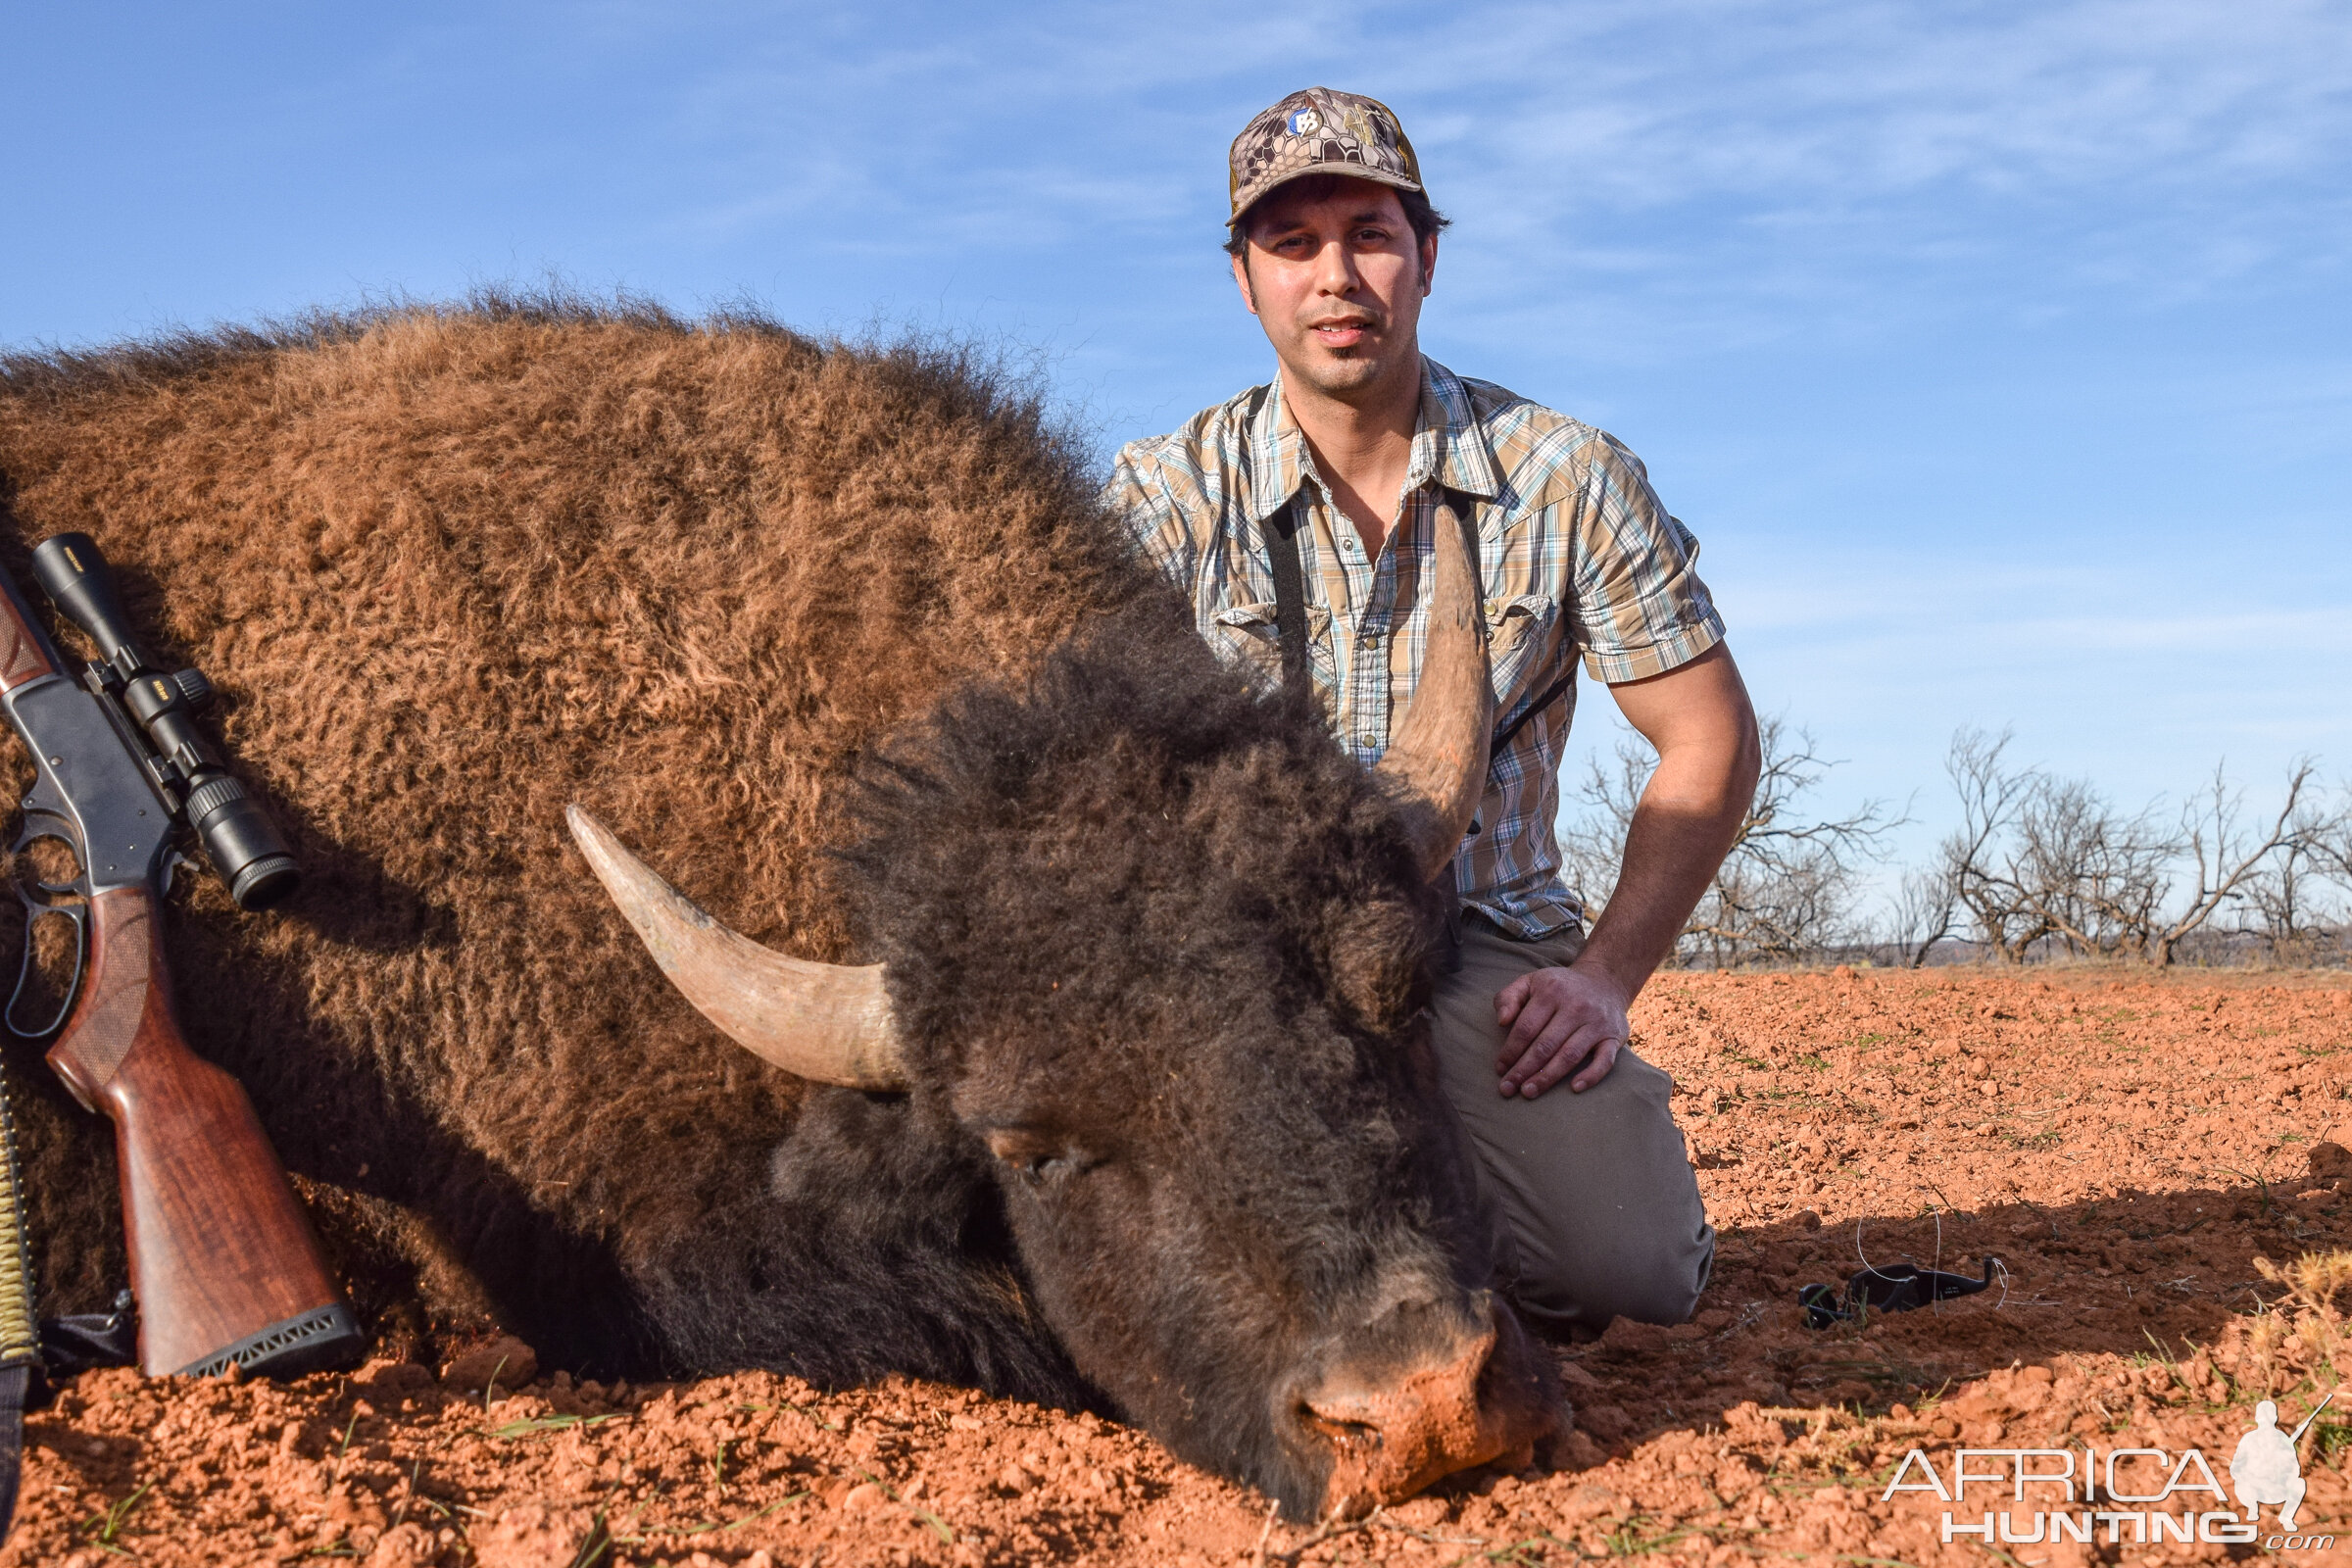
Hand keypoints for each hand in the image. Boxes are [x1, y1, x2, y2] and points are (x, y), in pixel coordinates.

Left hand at [1492, 963, 1630, 1097]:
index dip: (1510, 1051)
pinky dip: (1591, 1076)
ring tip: (1529, 1092)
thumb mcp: (1530, 982)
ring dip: (1548, 1077)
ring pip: (1569, 1055)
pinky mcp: (1614, 1037)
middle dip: (1524, 1069)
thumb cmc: (1559, 988)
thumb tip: (1501, 1021)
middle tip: (1508, 1088)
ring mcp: (1597, 1022)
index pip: (1526, 1027)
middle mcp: (1576, 1006)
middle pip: (1545, 1045)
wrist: (1604, 982)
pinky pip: (1604, 1061)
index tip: (1500, 1069)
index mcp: (1551, 992)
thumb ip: (1508, 997)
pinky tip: (1574, 1088)